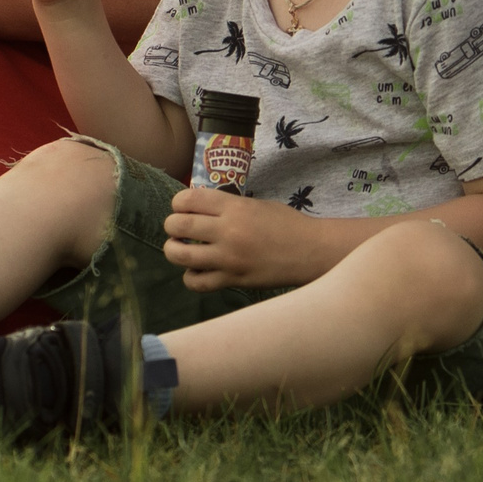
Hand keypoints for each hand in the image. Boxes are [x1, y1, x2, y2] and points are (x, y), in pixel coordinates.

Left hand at [162, 187, 327, 289]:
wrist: (311, 251)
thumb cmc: (287, 224)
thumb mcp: (256, 204)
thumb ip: (228, 206)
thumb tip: (199, 209)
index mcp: (234, 207)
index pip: (188, 199)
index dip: (178, 203)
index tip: (181, 208)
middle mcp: (227, 231)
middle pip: (178, 226)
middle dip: (171, 226)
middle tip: (177, 229)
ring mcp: (228, 258)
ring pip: (180, 255)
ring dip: (173, 250)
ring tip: (179, 249)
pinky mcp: (233, 280)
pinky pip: (197, 282)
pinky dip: (190, 277)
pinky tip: (196, 271)